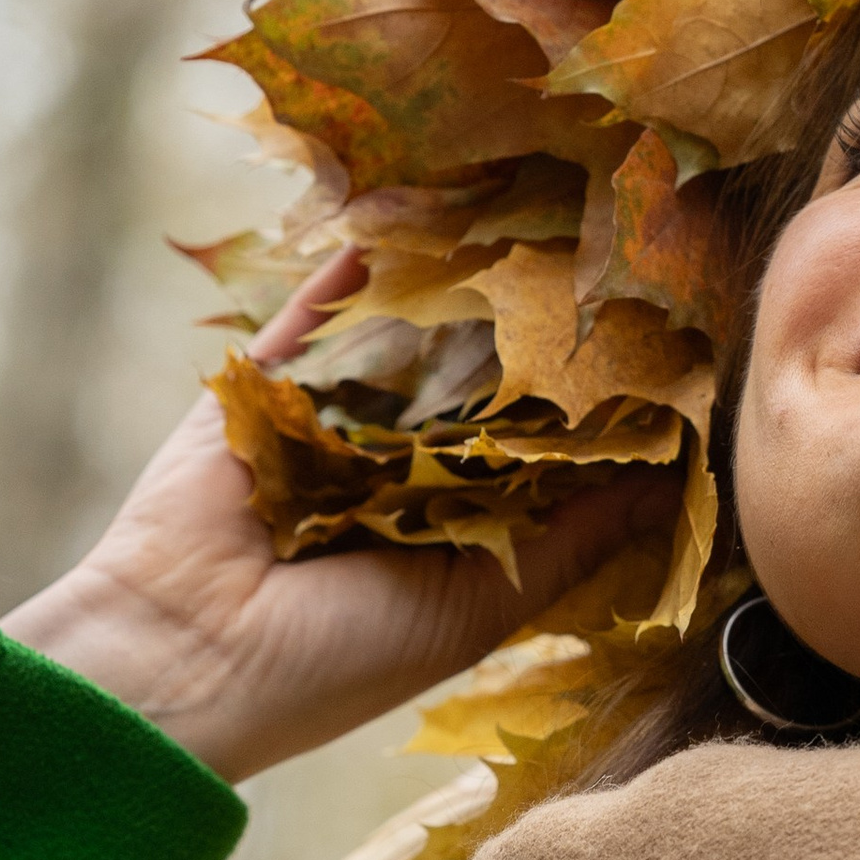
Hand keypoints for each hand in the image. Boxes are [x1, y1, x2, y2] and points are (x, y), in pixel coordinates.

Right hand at [2, 250, 664, 779]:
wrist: (188, 659)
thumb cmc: (338, 659)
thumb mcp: (479, 605)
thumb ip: (570, 541)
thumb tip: (672, 481)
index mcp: (451, 524)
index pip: (537, 445)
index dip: (590, 399)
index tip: (660, 340)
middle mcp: (396, 464)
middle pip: (479, 376)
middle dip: (534, 321)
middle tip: (607, 246)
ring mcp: (329, 417)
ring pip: (406, 332)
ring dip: (458, 273)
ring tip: (530, 205)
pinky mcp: (266, 383)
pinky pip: (318, 309)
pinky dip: (360, 258)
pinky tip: (413, 199)